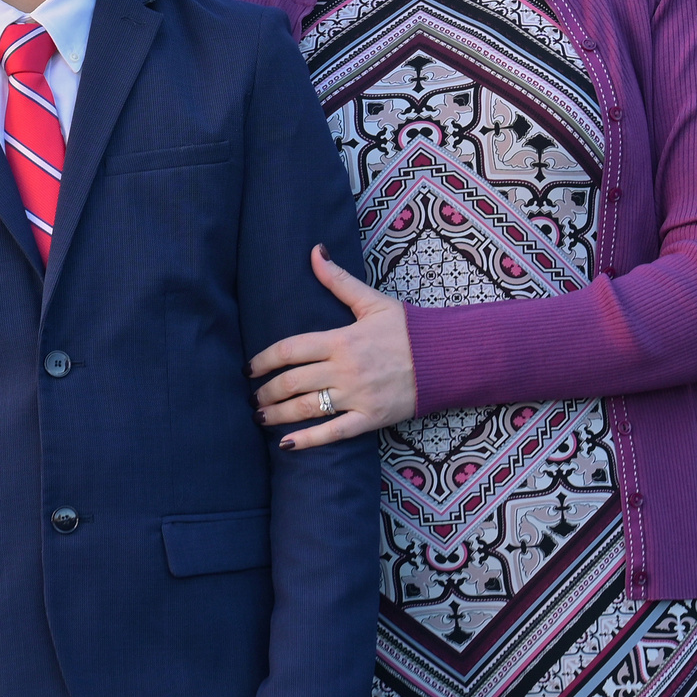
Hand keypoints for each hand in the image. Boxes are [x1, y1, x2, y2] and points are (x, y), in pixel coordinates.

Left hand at [247, 246, 412, 449]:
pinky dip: (307, 441)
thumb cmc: (409, 328)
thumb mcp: (372, 301)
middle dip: (266, 391)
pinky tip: (285, 444)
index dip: (263, 360)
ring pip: (306, 408)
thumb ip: (338, 279)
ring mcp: (357, 396)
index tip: (249, 368)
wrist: (447, 357)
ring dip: (277, 414)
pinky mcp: (370, 418)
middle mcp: (345, 369)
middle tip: (253, 396)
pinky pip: (333, 432)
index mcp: (341, 339)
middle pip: (292, 382)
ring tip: (259, 416)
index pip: (289, 350)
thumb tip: (315, 251)